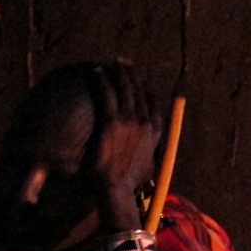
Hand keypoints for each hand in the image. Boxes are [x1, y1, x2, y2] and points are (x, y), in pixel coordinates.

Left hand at [88, 63, 161, 220]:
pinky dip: (101, 80)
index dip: (147, 89)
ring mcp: (129, 120)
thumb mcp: (146, 169)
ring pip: (125, 88)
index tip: (142, 81)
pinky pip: (106, 94)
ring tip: (112, 62)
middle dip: (132, 74)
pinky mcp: (111, 121)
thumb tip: (146, 162)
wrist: (117, 189)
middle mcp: (145, 122)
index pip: (154, 103)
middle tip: (124, 63)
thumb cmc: (128, 183)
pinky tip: (95, 71)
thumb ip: (148, 158)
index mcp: (154, 132)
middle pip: (140, 90)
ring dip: (118, 72)